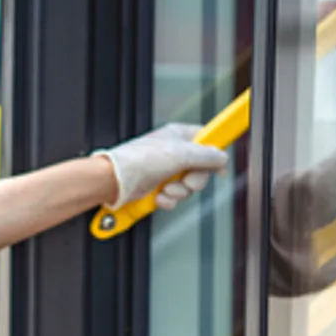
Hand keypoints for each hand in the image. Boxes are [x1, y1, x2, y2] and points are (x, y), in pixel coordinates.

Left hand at [98, 123, 228, 209]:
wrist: (113, 182)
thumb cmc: (137, 161)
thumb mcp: (179, 154)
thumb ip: (206, 156)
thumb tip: (222, 157)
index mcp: (178, 136)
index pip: (206, 139)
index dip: (215, 153)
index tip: (220, 167)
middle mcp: (173, 152)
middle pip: (201, 169)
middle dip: (193, 180)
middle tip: (184, 180)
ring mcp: (165, 170)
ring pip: (188, 186)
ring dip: (178, 192)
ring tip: (165, 188)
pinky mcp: (157, 187)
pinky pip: (174, 197)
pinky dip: (167, 200)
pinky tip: (157, 196)